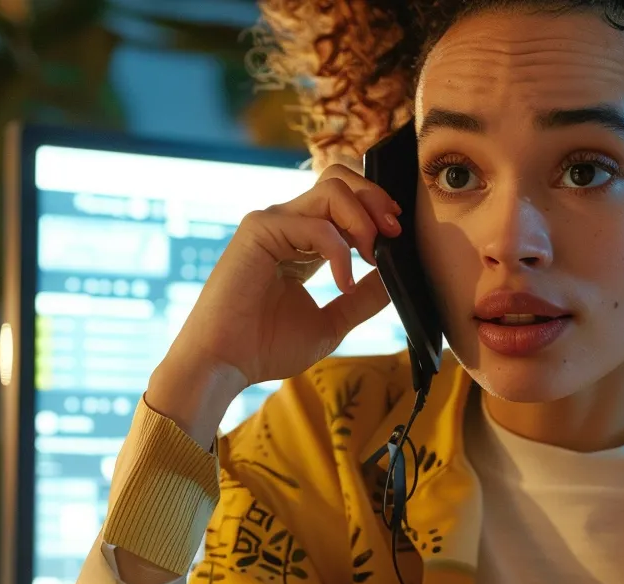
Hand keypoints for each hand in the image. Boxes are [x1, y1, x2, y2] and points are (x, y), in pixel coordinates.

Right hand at [146, 164, 401, 440]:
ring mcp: (271, 223)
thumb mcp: (332, 322)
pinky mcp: (258, 230)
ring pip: (332, 189)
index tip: (398, 237)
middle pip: (339, 179)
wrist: (225, 365)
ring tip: (373, 255)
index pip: (344, 199)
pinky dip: (340, 251)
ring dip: (363, 219)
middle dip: (375, 199)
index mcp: (302, 240)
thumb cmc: (265, 348)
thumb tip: (396, 274)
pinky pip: (315, 224)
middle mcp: (286, 224)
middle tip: (394, 233)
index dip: (376, 209)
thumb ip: (364, 297)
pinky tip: (343, 283)